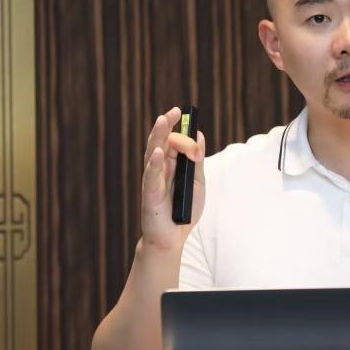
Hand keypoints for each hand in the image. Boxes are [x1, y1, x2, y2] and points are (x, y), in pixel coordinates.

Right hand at [140, 107, 205, 251]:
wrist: (173, 238)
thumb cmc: (185, 210)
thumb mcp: (197, 182)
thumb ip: (197, 161)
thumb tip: (199, 136)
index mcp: (172, 165)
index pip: (174, 141)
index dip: (182, 130)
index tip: (186, 115)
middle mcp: (160, 169)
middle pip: (162, 142)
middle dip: (167, 125)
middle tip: (174, 111)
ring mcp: (153, 180)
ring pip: (153, 154)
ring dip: (157, 137)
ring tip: (162, 120)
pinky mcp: (150, 195)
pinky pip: (151, 177)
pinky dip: (154, 164)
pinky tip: (157, 152)